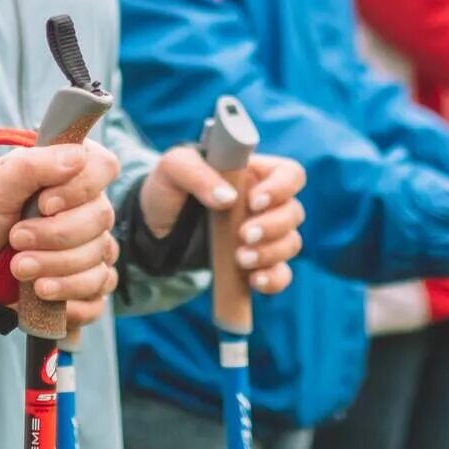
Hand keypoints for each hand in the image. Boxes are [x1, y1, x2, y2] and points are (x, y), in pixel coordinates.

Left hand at [0, 141, 122, 321]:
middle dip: (56, 235)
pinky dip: (72, 299)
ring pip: (99, 260)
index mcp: (69, 172)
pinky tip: (43, 294)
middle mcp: (86, 207)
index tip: (44, 204)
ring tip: (19, 269)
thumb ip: (33, 165)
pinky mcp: (83, 284)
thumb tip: (78, 156)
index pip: (104, 168)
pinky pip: (97, 297)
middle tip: (16, 239)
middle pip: (101, 219)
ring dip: (59, 268)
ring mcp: (89, 248)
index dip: (79, 188)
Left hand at [141, 148, 307, 294]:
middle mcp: (266, 203)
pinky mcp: (256, 262)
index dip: (281, 188)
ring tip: (241, 259)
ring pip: (290, 243)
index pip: (290, 174)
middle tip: (244, 235)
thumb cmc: (168, 188)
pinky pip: (281, 273)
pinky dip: (274, 279)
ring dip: (271, 253)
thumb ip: (196, 173)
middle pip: (294, 212)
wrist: (154, 227)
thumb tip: (227, 198)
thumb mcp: (173, 168)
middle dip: (273, 226)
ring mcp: (264, 234)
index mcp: (255, 173)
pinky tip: (254, 281)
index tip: (253, 202)